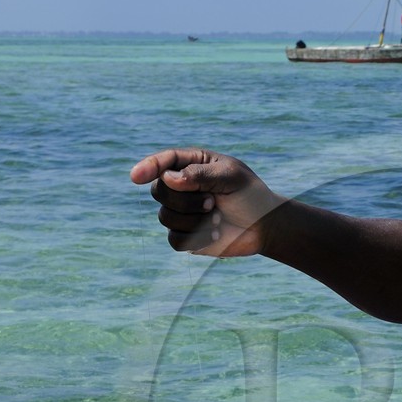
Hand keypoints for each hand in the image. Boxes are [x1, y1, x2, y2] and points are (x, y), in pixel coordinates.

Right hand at [129, 148, 283, 256]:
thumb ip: (201, 175)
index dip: (148, 167)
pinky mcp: (186, 236)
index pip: (164, 162)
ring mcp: (182, 212)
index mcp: (192, 165)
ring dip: (193, 220)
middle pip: (159, 190)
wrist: (265, 227)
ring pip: (164, 217)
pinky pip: (174, 240)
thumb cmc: (250, 195)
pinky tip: (215, 233)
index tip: (136, 177)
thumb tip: (169, 179)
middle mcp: (182, 186)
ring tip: (217, 218)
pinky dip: (196, 238)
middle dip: (184, 200)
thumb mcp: (231, 177)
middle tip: (212, 202)